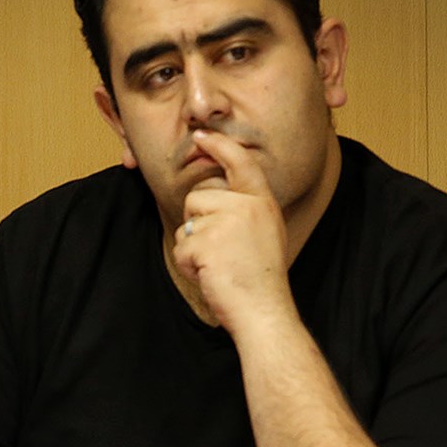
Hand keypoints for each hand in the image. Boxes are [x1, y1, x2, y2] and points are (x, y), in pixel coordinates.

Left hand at [173, 129, 296, 334]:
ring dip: (193, 246)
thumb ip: (243, 210)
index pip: (241, 163)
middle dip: (198, 223)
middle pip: (199, 196)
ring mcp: (228, 223)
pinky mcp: (208, 242)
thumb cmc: (260, 278)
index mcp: (263, 203)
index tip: (202, 136)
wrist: (264, 310)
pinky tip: (210, 275)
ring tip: (217, 264)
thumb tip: (212, 192)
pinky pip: (182, 247)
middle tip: (221, 252)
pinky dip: (189, 265)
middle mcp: (248, 207)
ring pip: (188, 222)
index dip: (220, 146)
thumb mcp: (263, 233)